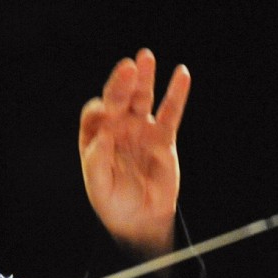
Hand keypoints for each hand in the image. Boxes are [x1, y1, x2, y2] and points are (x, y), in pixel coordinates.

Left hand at [79, 49, 190, 257]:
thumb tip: (102, 135)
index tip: (108, 117)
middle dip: (121, 83)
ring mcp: (140, 130)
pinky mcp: (163, 137)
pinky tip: (181, 75)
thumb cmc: (114, 203)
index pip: (95, 114)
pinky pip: (170, 112)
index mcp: (96, 138)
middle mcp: (117, 129)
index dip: (100, 111)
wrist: (140, 219)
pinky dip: (177, 94)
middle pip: (118, 98)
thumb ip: (97, 161)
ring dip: (144, 78)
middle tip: (128, 68)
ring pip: (142, 98)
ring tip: (146, 58)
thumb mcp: (99, 186)